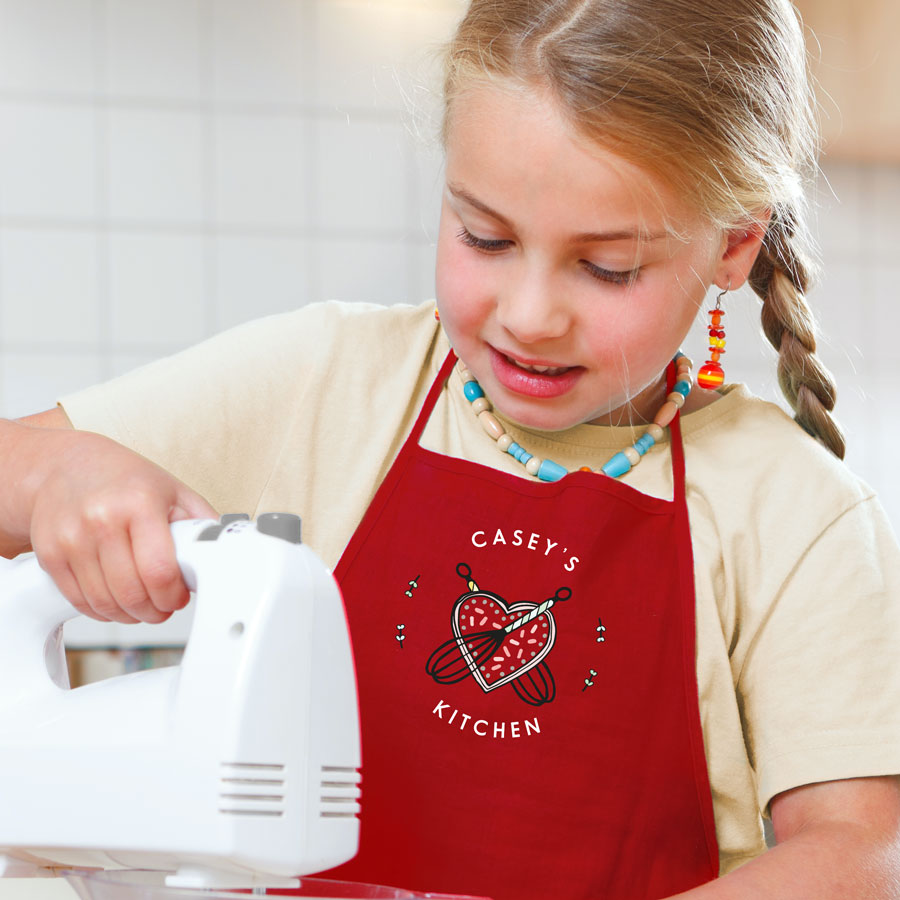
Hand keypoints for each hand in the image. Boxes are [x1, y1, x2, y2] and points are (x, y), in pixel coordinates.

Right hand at [13, 417, 216, 623]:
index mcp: (139, 503)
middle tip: (165, 606)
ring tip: (143, 605)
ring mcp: (71, 538)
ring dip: (130, 615)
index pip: (159, 570)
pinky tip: (116, 602)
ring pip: (105, 603)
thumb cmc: (124, 479)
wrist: (64, 465)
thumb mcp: (172, 490)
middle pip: (132, 593)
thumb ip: (200, 523)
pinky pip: (79, 601)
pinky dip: (102, 611)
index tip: (180, 597)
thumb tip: (224, 553)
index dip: (174, 595)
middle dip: (156, 610)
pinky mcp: (50, 554)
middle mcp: (102, 519)